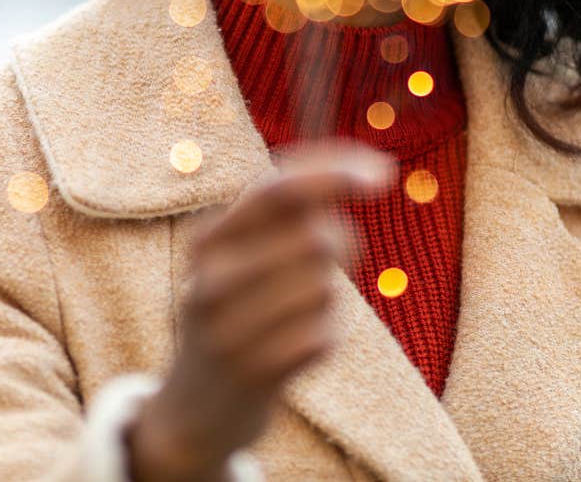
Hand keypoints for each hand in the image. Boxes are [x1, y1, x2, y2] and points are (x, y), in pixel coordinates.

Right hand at [125, 144, 394, 481]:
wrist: (195, 408)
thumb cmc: (243, 307)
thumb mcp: (246, 250)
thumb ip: (295, 206)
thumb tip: (374, 172)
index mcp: (209, 238)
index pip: (280, 187)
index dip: (336, 173)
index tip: (385, 173)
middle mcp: (210, 279)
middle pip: (316, 236)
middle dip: (342, 244)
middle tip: (330, 264)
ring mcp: (226, 330)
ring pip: (323, 286)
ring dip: (327, 298)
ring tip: (296, 315)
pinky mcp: (251, 375)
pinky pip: (322, 336)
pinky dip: (324, 338)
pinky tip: (296, 350)